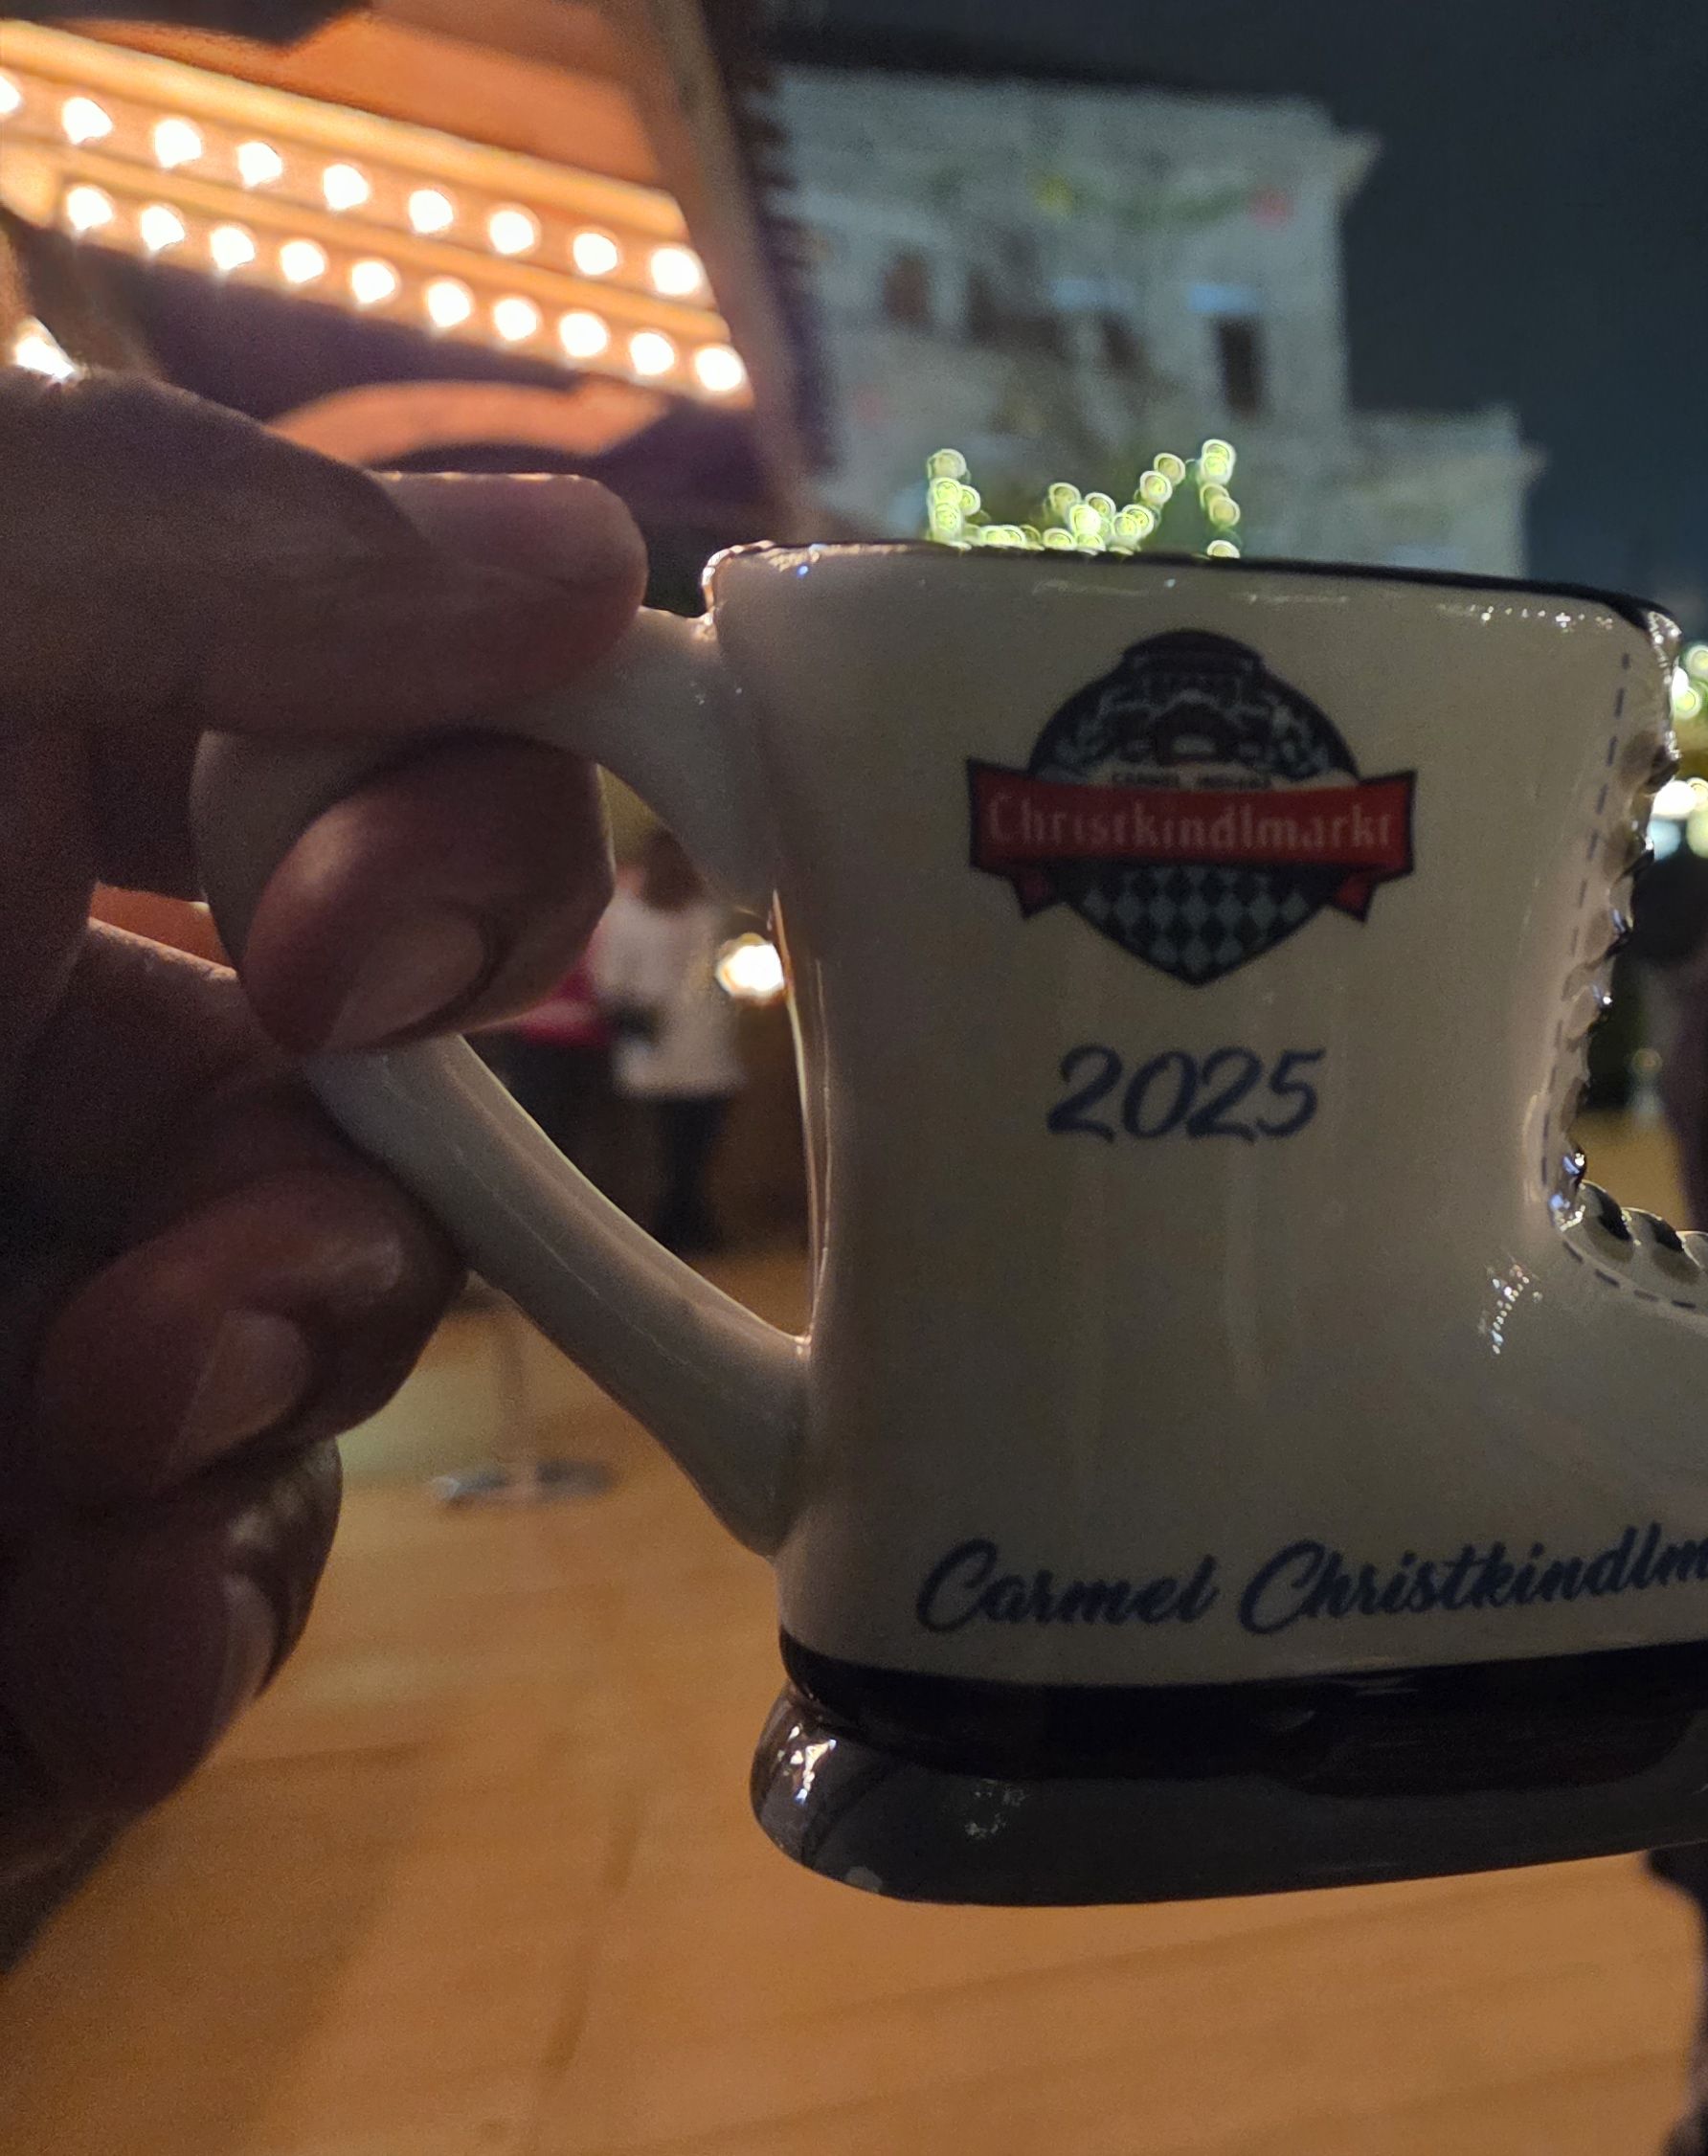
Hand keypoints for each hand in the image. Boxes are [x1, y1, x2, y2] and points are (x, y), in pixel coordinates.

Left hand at [0, 376, 637, 1873]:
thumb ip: (196, 549)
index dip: (442, 888)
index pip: (346, 832)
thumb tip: (585, 558)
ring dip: (257, 1469)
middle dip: (359, 1241)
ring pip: (293, 1422)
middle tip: (196, 1302)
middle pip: (371, 1160)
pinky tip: (85, 1663)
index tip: (364, 952)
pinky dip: (164, 1668)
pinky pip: (163, 1651)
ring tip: (85, 1489)